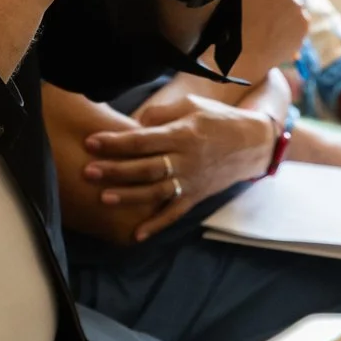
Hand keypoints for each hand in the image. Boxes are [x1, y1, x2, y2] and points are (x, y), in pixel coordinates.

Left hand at [78, 83, 282, 243]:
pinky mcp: (196, 196)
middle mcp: (185, 160)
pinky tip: (136, 235)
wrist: (253, 144)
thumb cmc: (217, 120)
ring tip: (104, 198)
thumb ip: (161, 113)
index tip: (91, 142)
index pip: (143, 140)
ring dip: (130, 197)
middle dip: (115, 170)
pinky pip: (174, 213)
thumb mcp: (192, 106)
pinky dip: (156, 225)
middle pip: (146, 167)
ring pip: (156, 192)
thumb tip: (134, 122)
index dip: (116, 142)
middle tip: (88, 172)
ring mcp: (191, 181)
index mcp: (182, 135)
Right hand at [235, 0, 309, 79]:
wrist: (240, 57)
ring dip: (285, 11)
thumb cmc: (227, 25)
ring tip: (268, 26)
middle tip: (263, 9)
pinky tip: (275, 34)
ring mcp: (297, 4)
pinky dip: (291, 26)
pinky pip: (300, 20)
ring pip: (293, 3)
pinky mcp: (304, 23)